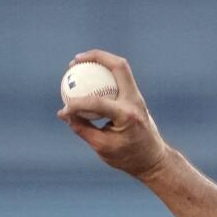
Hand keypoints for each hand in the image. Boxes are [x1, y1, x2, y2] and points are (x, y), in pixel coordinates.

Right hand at [57, 49, 167, 178]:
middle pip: (119, 67)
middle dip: (96, 57)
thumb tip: (63, 114)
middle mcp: (135, 102)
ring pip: (121, 68)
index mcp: (128, 116)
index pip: (98, 103)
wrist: (153, 159)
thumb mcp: (102, 147)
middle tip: (75, 61)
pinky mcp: (135, 97)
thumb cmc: (128, 157)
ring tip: (78, 62)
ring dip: (100, 60)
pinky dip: (103, 73)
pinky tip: (88, 75)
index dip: (77, 104)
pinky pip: (119, 78)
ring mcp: (137, 97)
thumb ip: (83, 129)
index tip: (65, 110)